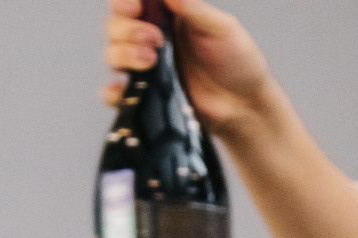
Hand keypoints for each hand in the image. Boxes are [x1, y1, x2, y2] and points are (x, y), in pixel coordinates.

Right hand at [101, 0, 275, 131]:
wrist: (246, 107)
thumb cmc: (239, 62)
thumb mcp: (221, 27)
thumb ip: (192, 7)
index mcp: (168, 14)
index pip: (133, 0)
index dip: (125, 2)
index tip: (134, 6)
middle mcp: (152, 36)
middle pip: (115, 24)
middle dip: (126, 28)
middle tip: (154, 38)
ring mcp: (146, 66)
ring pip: (111, 53)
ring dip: (122, 54)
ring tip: (149, 60)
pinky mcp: (146, 95)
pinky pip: (115, 92)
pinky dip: (112, 90)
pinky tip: (123, 89)